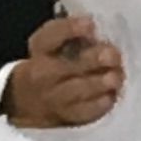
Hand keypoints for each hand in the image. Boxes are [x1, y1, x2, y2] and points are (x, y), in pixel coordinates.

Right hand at [5, 13, 121, 126]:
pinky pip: (82, 113)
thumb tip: (104, 30)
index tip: (91, 24)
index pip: (50, 36)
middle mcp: (43, 73)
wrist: (25, 99)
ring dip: (97, 84)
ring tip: (115, 77)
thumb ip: (75, 35)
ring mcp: (53, 98)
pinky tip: (111, 96)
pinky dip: (98, 105)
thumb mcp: (54, 43)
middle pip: (64, 67)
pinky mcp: (66, 116)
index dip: (70, 29)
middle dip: (90, 60)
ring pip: (74, 92)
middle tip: (112, 55)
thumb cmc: (51, 61)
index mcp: (41, 48)